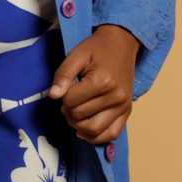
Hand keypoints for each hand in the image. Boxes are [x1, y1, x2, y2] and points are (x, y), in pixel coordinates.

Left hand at [49, 24, 139, 144]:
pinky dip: (95, 137)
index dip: (63, 94)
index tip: (68, 84)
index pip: (70, 101)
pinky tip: (84, 129)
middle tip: (70, 95)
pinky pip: (111, 135)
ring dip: (77, 125)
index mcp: (103, 81)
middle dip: (68, 108)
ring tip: (75, 110)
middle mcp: (116, 97)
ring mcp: (123, 107)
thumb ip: (63, 74)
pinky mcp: (127, 112)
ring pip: (93, 130)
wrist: (122, 43)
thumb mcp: (77, 54)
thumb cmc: (97, 48)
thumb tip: (53, 96)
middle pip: (80, 117)